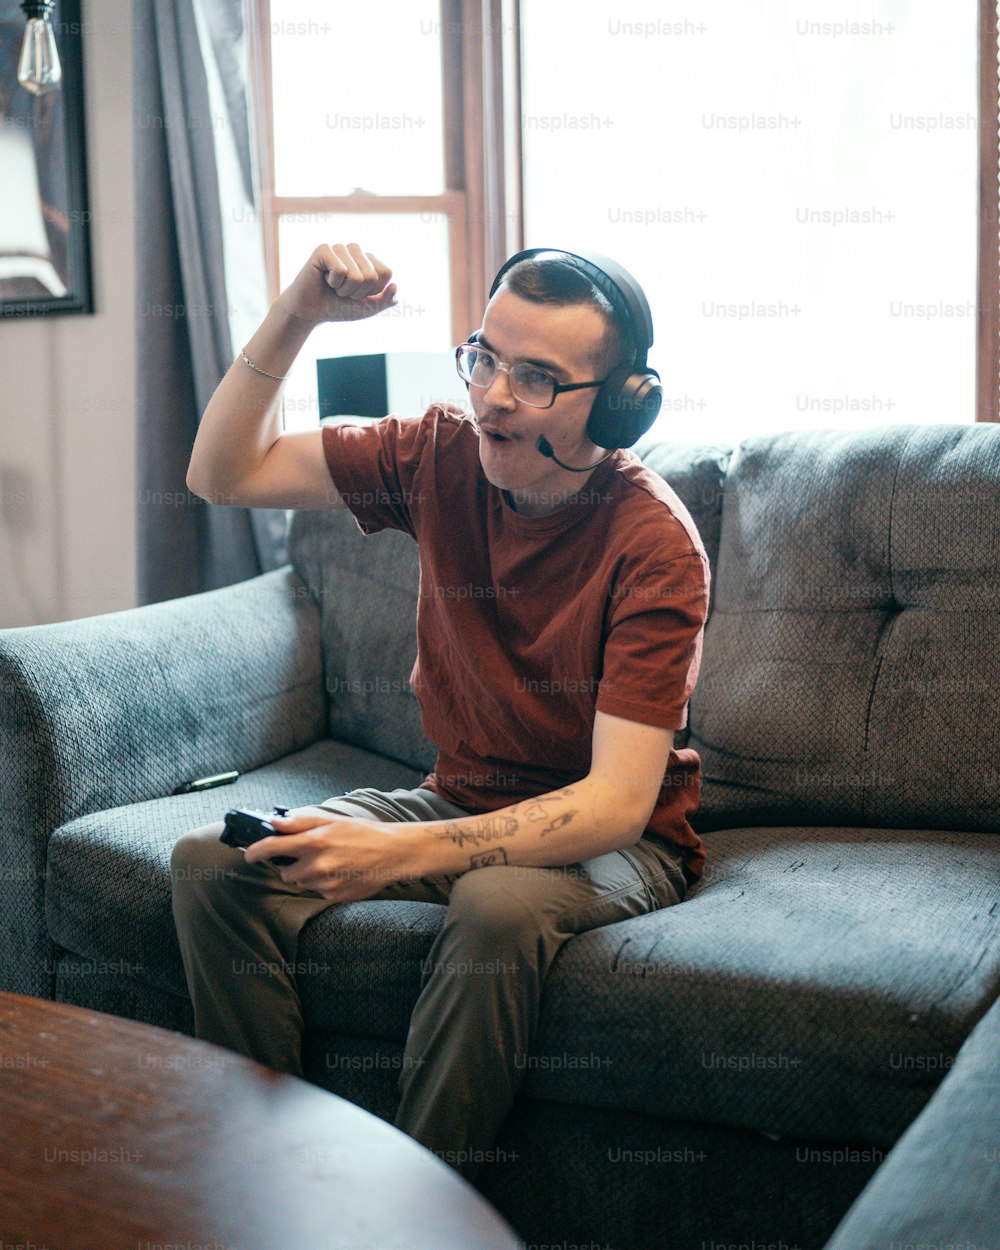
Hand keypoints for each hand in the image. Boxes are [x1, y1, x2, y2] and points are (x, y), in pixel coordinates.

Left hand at [243, 807, 417, 901]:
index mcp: (314, 842)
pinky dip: (323, 884)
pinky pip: (318, 892)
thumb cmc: (364, 833)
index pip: (271, 848)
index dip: (255, 852)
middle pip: (285, 873)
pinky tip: (340, 873)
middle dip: (292, 865)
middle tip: (310, 854)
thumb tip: (275, 822)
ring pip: (302, 883)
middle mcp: (316, 865)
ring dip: (308, 875)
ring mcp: (325, 884)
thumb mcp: (332, 821)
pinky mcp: (334, 897)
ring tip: (331, 862)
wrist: (394, 854)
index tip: (249, 854)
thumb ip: (301, 822)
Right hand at [275, 242, 397, 325]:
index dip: (374, 291)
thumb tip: (396, 286)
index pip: (386, 273)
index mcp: (369, 260)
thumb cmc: (339, 308)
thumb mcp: (367, 308)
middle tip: (343, 292)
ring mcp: (340, 248)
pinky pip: (340, 270)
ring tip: (334, 287)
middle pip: (372, 275)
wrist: (311, 312)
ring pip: (356, 275)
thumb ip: (386, 300)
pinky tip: (324, 279)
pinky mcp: (324, 249)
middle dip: (358, 293)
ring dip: (345, 290)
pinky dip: (333, 283)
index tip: (359, 294)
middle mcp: (355, 250)